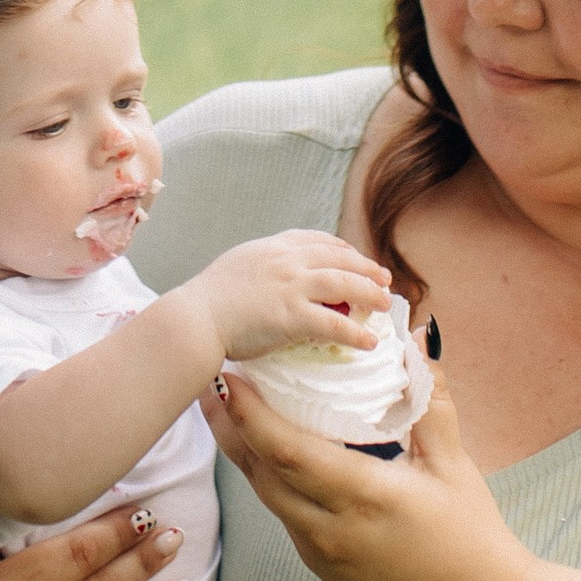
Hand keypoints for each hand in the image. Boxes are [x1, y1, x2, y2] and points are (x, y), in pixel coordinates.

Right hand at [187, 229, 393, 367]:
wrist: (196, 317)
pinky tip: (369, 341)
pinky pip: (334, 323)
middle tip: (384, 279)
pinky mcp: (292, 316)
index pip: (316, 239)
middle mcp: (285, 260)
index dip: (341, 248)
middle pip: (338, 258)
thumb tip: (274, 277)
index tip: (354, 256)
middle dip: (365, 267)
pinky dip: (356, 332)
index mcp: (271, 247)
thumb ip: (261, 266)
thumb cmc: (208, 298)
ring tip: (385, 304)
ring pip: (344, 284)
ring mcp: (291, 286)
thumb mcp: (238, 265)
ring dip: (370, 293)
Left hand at [204, 361, 532, 580]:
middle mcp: (331, 530)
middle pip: (262, 473)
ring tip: (227, 411)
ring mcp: (322, 556)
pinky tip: (268, 456)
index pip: (288, 452)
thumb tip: (418, 340)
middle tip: (212, 380)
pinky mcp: (323, 570)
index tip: (230, 377)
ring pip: (268, 497)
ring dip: (243, 453)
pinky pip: (286, 517)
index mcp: (363, 497)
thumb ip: (431, 401)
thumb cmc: (472, 541)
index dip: (251, 414)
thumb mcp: (456, 466)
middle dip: (230, 426)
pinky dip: (270, 481)